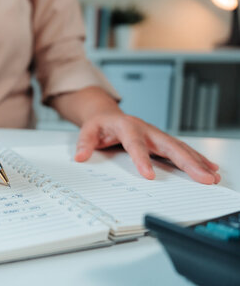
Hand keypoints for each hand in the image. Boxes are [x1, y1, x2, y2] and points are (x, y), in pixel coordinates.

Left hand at [74, 112, 219, 183]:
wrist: (106, 114)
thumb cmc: (99, 124)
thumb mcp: (87, 130)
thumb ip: (84, 143)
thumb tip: (80, 156)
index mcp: (127, 126)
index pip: (135, 144)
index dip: (142, 159)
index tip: (149, 176)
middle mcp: (146, 129)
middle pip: (168, 145)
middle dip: (186, 161)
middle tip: (201, 177)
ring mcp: (156, 135)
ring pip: (179, 148)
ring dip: (196, 162)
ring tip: (211, 177)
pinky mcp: (161, 141)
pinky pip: (181, 150)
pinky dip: (196, 159)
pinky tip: (209, 168)